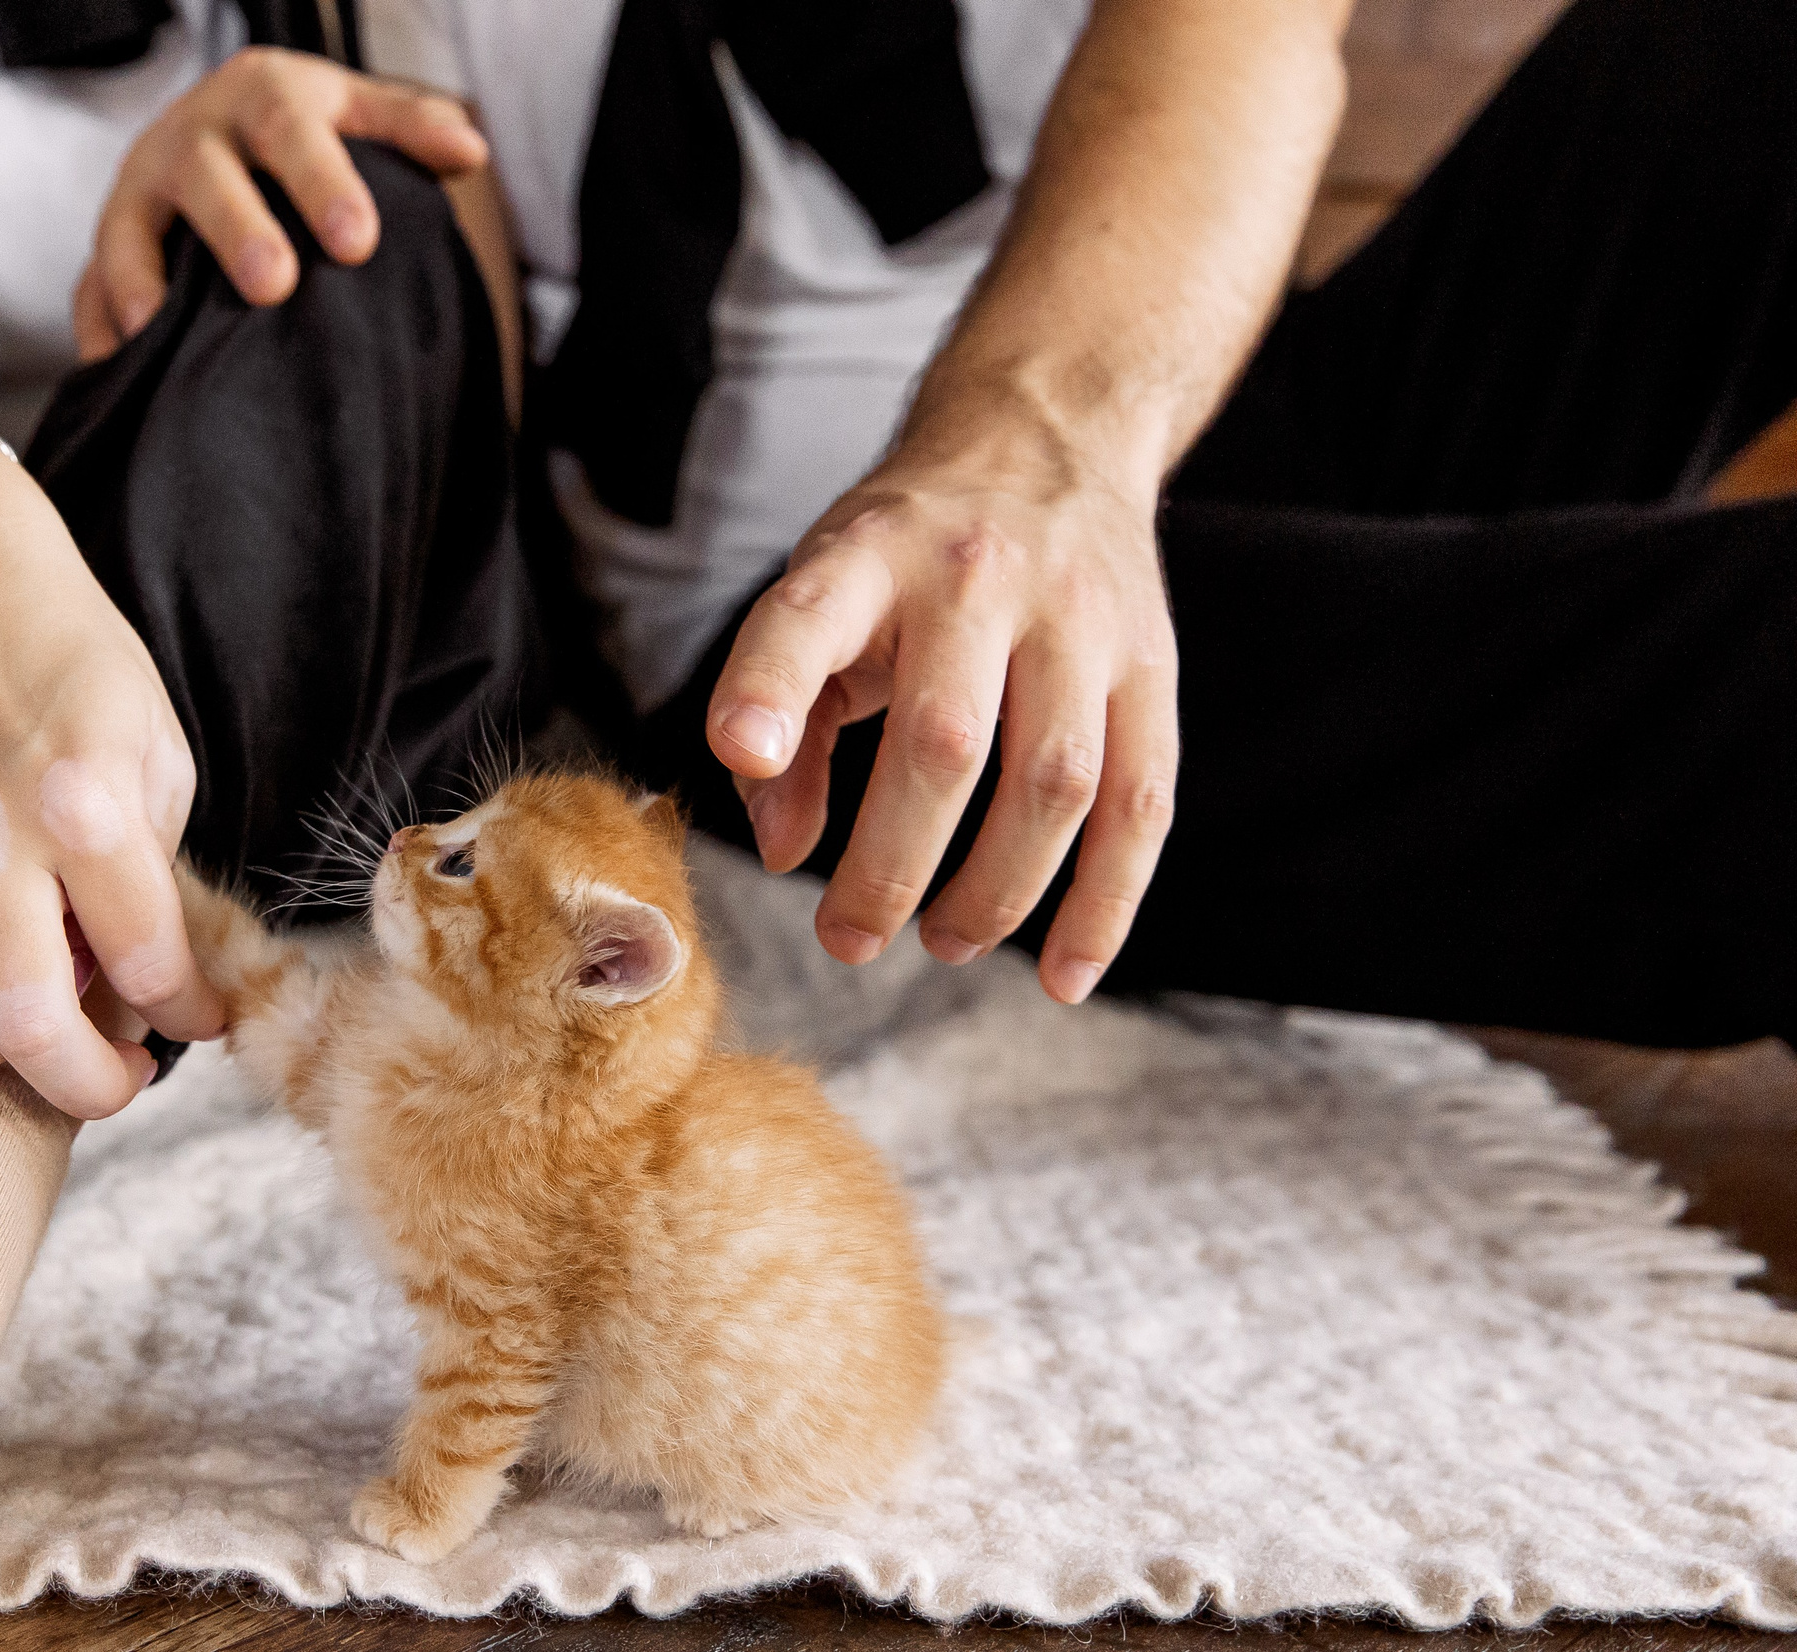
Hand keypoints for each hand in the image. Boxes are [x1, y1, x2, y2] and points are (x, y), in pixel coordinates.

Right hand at [0, 429, 225, 1117]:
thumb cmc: (79, 671)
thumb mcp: (156, 755)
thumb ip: (151, 872)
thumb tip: (143, 987)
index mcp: (90, 806)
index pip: (150, 961)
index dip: (188, 1015)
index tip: (197, 1020)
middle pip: (25, 1017)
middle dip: (85, 1084)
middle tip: (115, 1080)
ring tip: (15, 1039)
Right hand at [75, 47, 487, 359]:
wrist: (216, 129)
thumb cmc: (302, 134)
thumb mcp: (357, 113)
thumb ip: (413, 128)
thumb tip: (470, 152)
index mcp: (260, 98)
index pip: (290, 128)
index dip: (321, 180)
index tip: (357, 240)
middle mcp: (191, 138)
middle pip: (205, 176)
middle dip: (236, 228)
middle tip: (274, 285)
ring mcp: (139, 192)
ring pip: (127, 229)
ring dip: (142, 278)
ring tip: (159, 326)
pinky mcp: (109, 244)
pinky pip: (89, 286)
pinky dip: (97, 327)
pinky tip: (113, 368)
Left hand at [706, 430, 1179, 1005]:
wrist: (1048, 435)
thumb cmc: (907, 547)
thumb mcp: (820, 588)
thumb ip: (781, 712)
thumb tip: (783, 850)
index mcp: (871, 555)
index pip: (810, 616)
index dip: (772, 686)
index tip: (744, 753)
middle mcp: (978, 579)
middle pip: (947, 742)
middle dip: (892, 864)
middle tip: (848, 938)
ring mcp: (1079, 621)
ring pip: (1055, 783)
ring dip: (997, 892)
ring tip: (942, 943)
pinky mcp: (1149, 666)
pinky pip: (1141, 804)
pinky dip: (1105, 903)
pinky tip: (1062, 973)